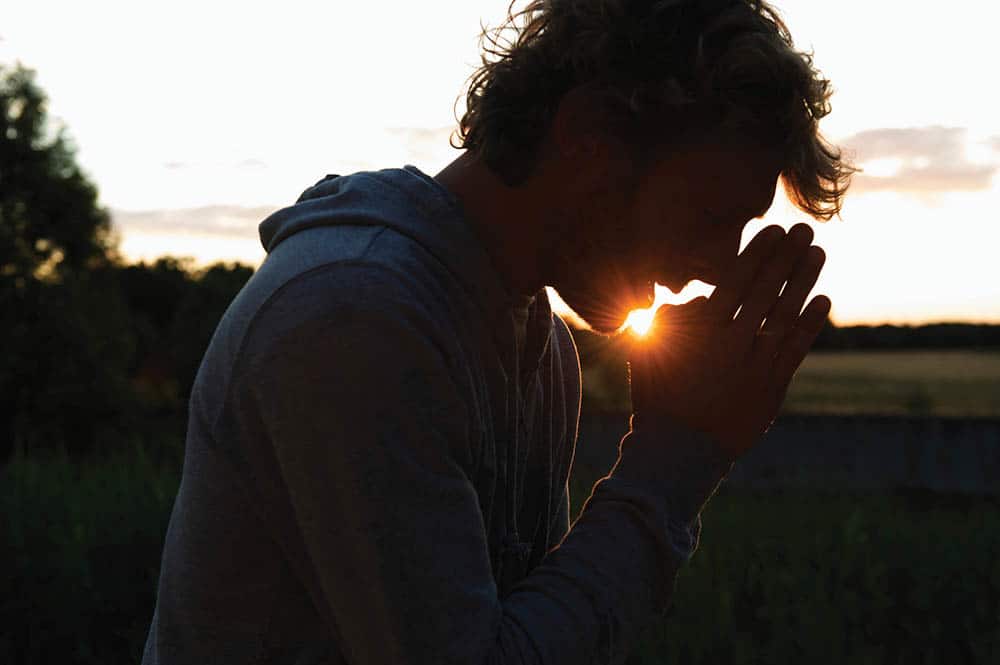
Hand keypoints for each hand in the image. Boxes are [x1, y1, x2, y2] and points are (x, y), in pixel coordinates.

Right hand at [625, 223, 830, 458]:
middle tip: (802, 230)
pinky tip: (823, 301)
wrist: (680, 451)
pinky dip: (811, 325)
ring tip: (816, 255)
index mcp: (702, 332)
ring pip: (785, 315)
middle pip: (765, 291)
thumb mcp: (648, 353)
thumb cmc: (658, 399)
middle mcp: (733, 343)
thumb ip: (667, 320)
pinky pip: (796, 350)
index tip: (772, 231)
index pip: (735, 282)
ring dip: (803, 281)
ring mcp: (756, 366)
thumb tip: (693, 300)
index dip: (757, 254)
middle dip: (785, 257)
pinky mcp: (772, 388)